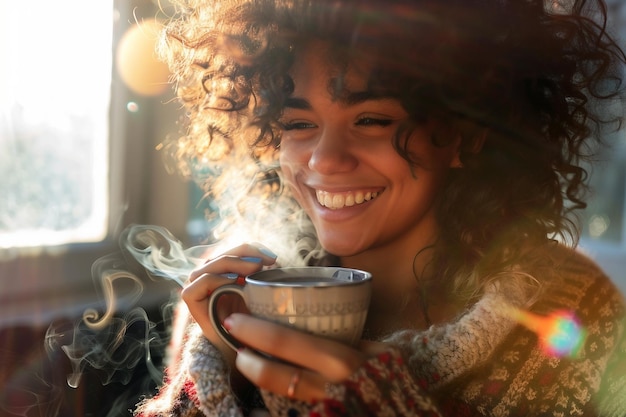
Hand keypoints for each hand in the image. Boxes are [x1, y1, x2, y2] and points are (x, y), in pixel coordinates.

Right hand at [181, 243, 276, 362]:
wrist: (235, 350)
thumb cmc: (249, 323)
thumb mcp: (258, 295)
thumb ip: (261, 276)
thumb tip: (274, 260)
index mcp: (224, 271)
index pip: (234, 251)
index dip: (252, 249)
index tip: (273, 258)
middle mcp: (209, 274)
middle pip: (225, 254)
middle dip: (246, 253)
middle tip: (267, 261)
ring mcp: (198, 284)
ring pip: (213, 263)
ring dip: (235, 262)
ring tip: (255, 268)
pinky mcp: (191, 297)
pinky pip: (202, 281)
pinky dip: (218, 278)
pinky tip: (235, 281)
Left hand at [224, 313, 386, 402]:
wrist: (411, 409)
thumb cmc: (397, 375)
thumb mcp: (376, 350)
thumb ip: (347, 338)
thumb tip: (315, 323)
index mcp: (343, 362)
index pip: (287, 343)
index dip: (255, 331)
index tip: (237, 319)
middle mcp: (329, 388)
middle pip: (275, 374)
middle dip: (247, 357)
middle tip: (233, 339)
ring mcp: (324, 408)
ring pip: (279, 395)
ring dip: (257, 377)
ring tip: (246, 361)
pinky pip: (290, 410)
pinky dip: (272, 402)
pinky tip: (261, 394)